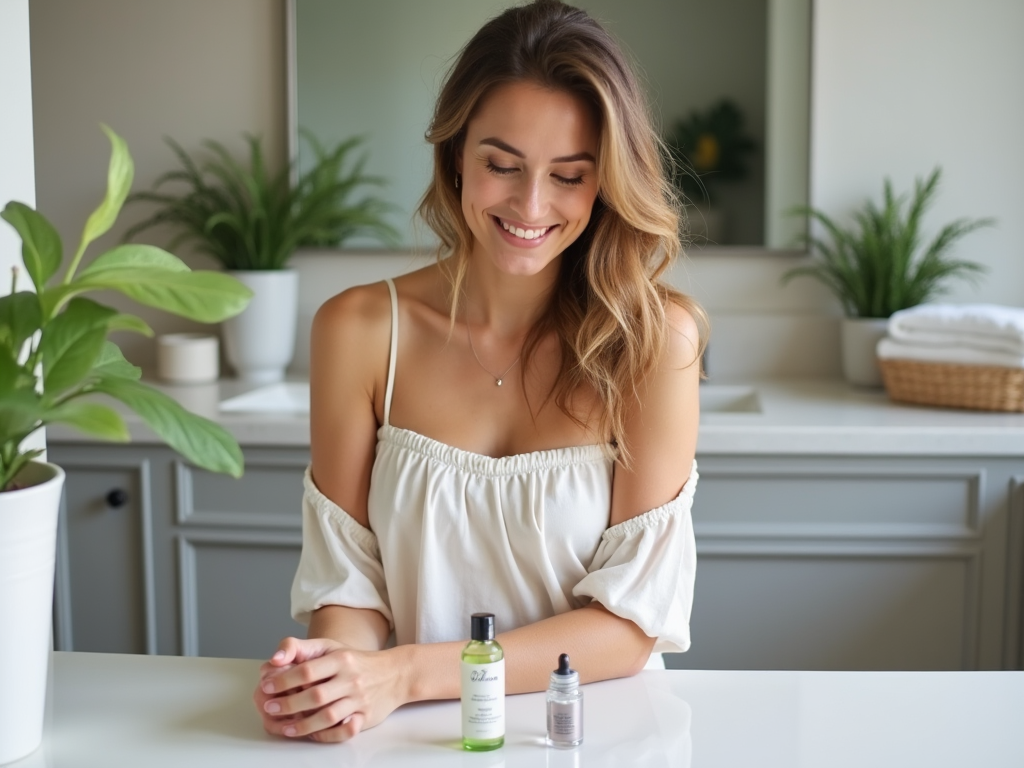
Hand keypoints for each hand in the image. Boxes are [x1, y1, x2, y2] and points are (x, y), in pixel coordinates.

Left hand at [253, 636, 405, 742]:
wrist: (395, 673)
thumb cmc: (355, 661)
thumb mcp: (329, 647)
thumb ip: (299, 648)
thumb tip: (274, 659)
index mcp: (340, 659)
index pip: (307, 670)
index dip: (283, 680)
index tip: (266, 687)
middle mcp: (351, 679)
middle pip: (316, 696)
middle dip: (289, 704)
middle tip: (270, 708)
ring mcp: (359, 699)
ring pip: (328, 716)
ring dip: (303, 725)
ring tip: (286, 727)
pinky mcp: (365, 717)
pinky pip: (345, 730)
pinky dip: (327, 735)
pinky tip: (312, 734)